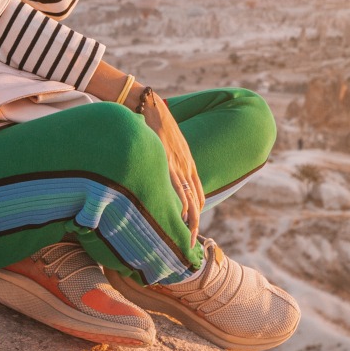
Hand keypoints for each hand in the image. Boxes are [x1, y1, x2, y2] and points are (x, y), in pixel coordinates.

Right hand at [140, 89, 204, 239]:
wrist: (150, 106)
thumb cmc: (155, 125)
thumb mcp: (168, 145)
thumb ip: (169, 161)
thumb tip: (161, 173)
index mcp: (188, 163)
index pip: (199, 195)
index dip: (197, 213)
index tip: (192, 228)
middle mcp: (187, 166)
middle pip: (197, 202)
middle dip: (196, 225)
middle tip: (191, 244)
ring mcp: (177, 165)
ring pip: (190, 200)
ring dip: (190, 221)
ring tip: (186, 238)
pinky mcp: (167, 162)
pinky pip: (176, 188)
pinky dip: (179, 204)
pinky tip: (178, 217)